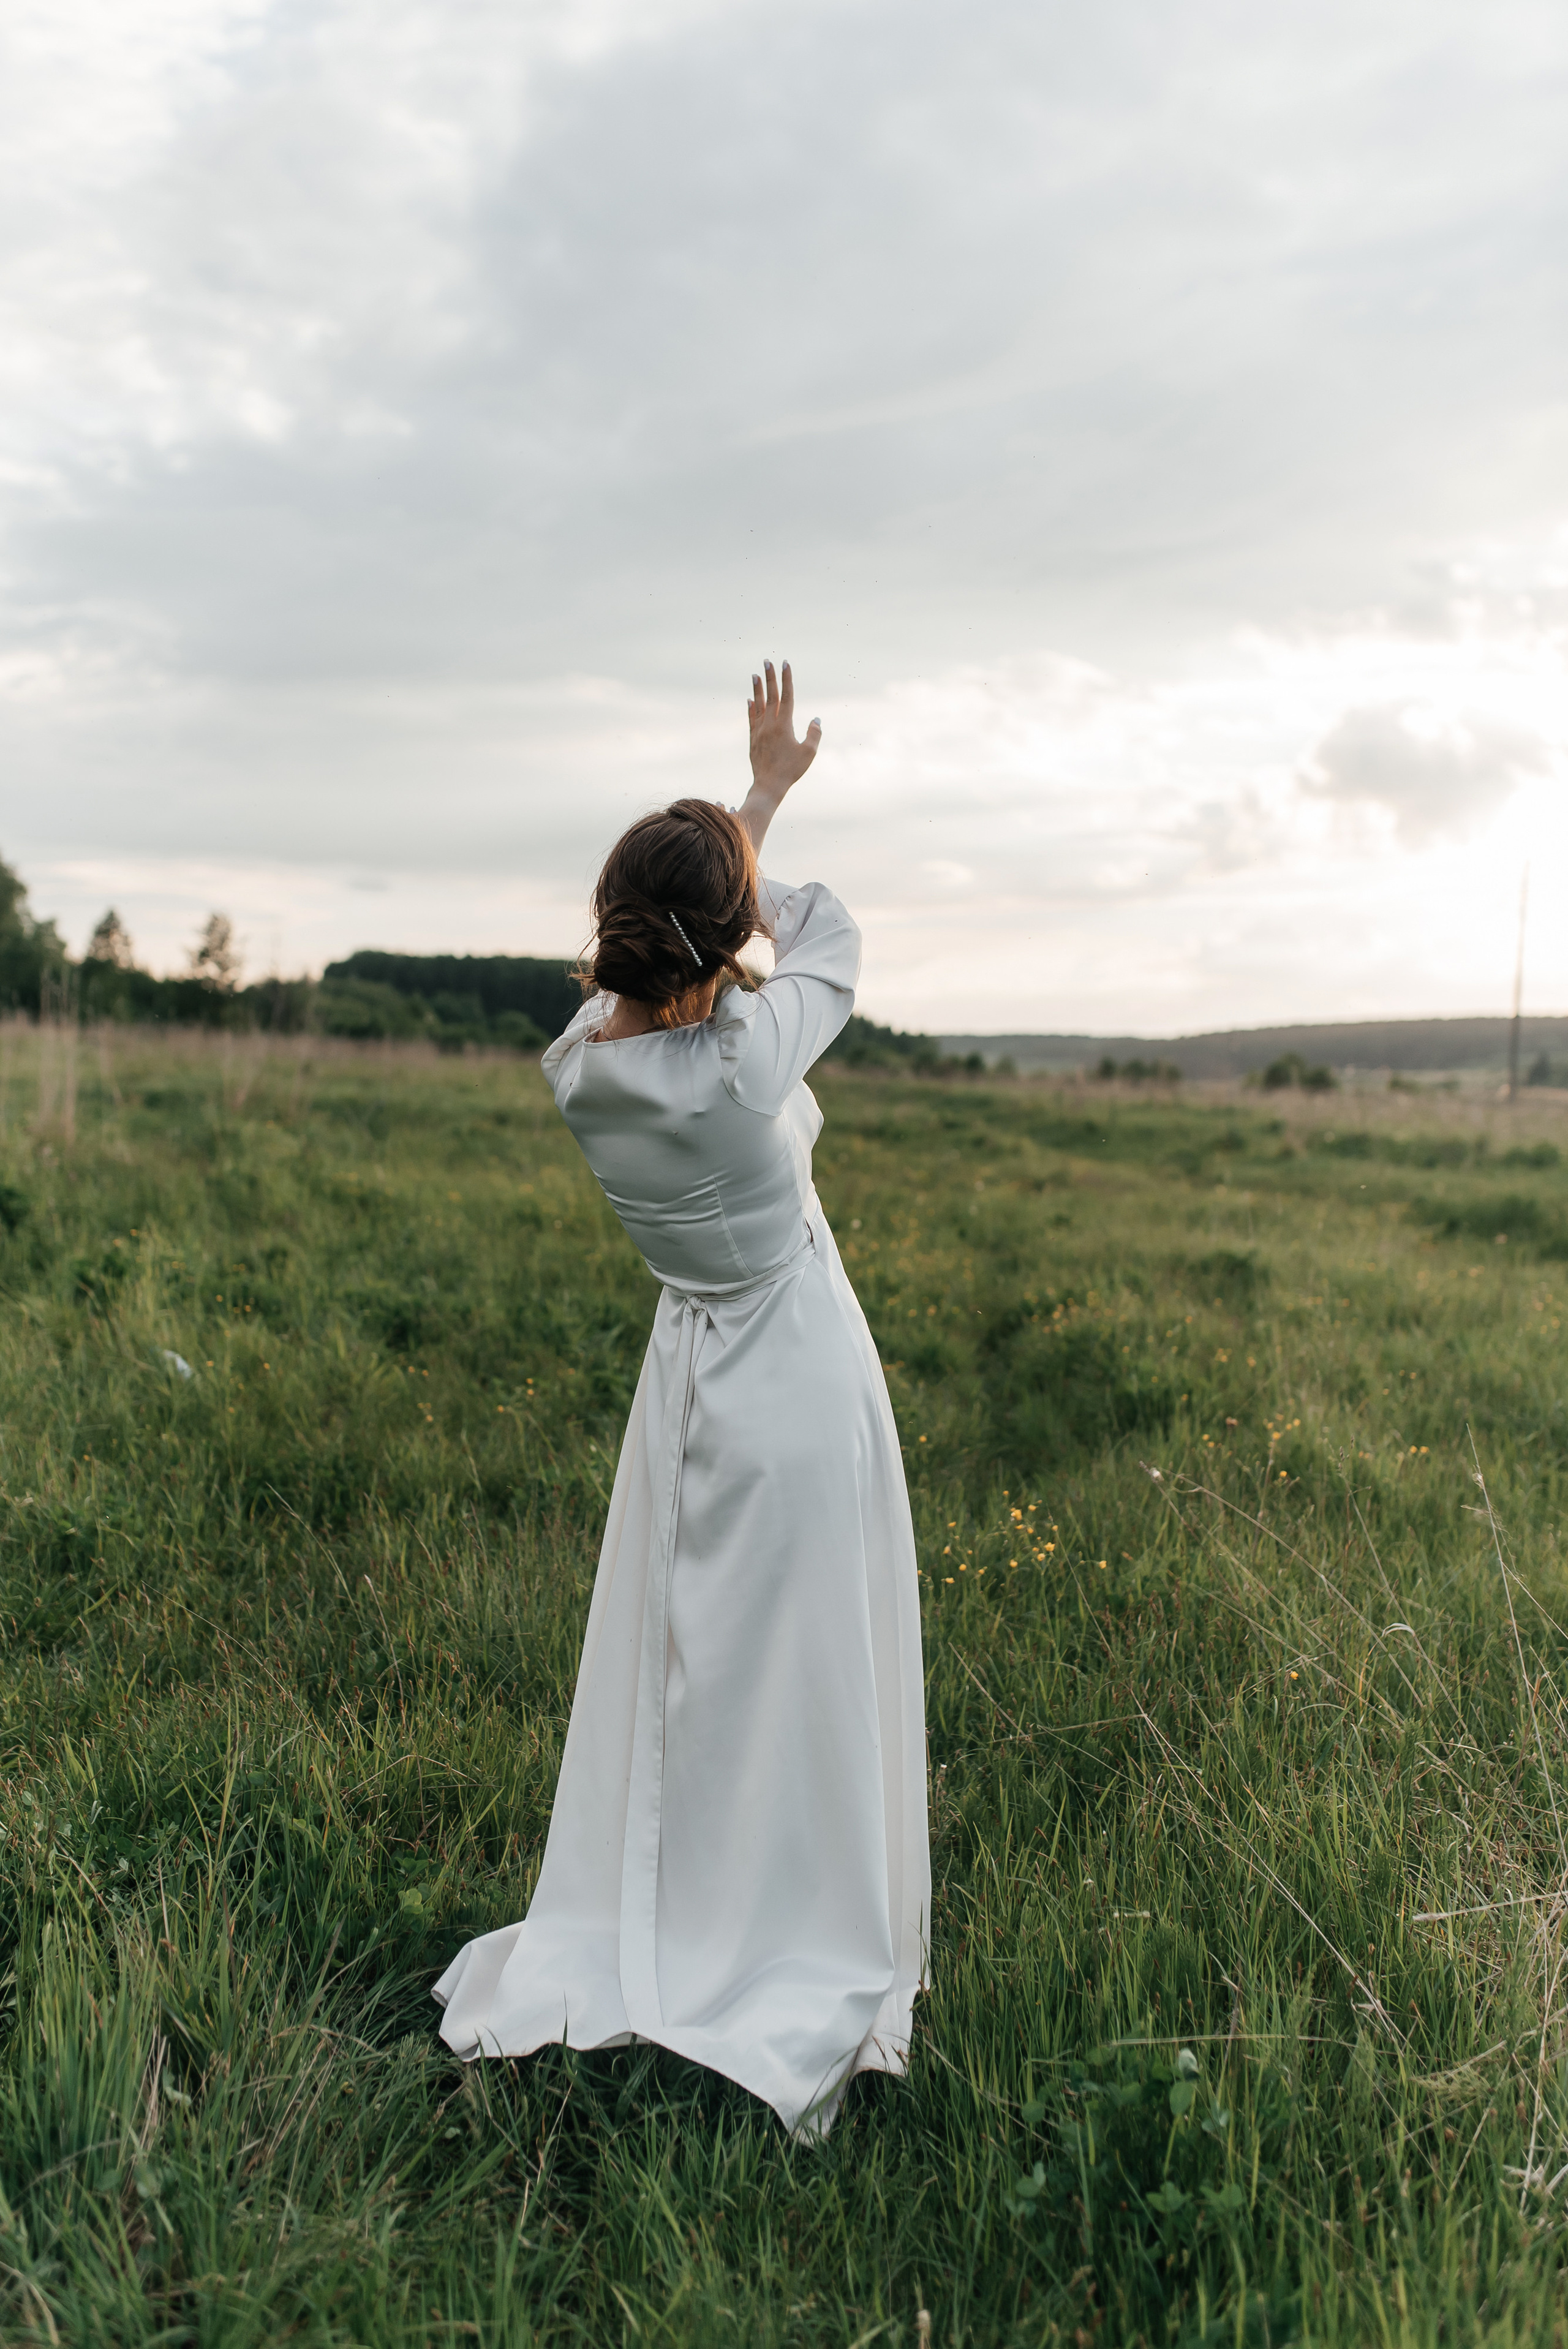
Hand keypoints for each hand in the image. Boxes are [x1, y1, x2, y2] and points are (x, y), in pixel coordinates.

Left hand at [746, 660, 820, 805]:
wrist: (768, 785)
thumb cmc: (791, 770)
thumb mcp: (809, 753)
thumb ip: (814, 734)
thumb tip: (816, 719)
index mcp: (784, 725)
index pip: (786, 696)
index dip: (787, 679)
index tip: (785, 664)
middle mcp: (770, 725)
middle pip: (771, 696)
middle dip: (770, 677)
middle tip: (767, 661)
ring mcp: (759, 731)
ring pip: (758, 705)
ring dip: (757, 689)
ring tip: (755, 674)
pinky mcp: (753, 739)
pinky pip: (752, 719)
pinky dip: (751, 708)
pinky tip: (750, 700)